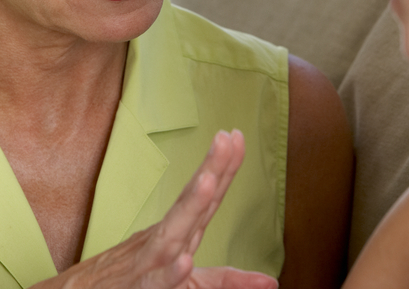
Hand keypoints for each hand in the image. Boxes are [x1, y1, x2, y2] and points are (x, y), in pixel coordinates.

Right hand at [32, 130, 276, 288]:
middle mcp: (166, 241)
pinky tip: (183, 260)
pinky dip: (168, 271)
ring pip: (172, 234)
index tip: (238, 136)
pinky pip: (156, 280)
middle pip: (192, 203)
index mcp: (180, 235)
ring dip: (189, 208)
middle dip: (211, 170)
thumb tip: (272, 282)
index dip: (224, 168)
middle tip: (225, 138)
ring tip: (206, 182)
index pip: (206, 197)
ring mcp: (150, 262)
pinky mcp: (139, 288)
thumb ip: (228, 280)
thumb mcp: (190, 284)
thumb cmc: (136, 283)